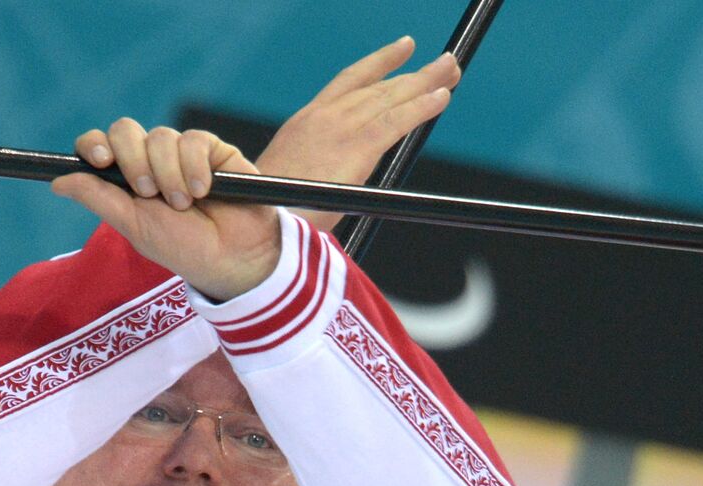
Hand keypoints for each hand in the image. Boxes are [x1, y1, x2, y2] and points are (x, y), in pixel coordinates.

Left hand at [50, 125, 279, 300]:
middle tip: (148, 192)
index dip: (94, 145)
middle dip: (133, 159)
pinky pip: (193, 140)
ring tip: (185, 203)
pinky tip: (205, 191)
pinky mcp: (212, 149)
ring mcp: (180, 153)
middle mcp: (150, 160)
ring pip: (160, 137)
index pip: (99, 146)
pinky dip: (195, 167)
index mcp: (125, 179)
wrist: (233, 257)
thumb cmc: (184, 248)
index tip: (100, 159)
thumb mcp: (136, 227)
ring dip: (169, 173)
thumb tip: (57, 180)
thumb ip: (99, 199)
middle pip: (126, 131)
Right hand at [256, 36, 460, 230]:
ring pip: (391, 98)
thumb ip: (319, 167)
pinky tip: (442, 97)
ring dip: (426, 82)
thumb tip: (338, 177)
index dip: (381, 63)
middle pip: (378, 86)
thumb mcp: (292, 176)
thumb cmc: (270, 210)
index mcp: (306, 120)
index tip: (406, 48)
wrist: (252, 219)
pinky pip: (396, 122)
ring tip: (451, 69)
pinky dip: (422, 107)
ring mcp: (339, 128)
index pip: (350, 81)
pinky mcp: (354, 148)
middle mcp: (324, 116)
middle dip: (414, 73)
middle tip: (444, 63)